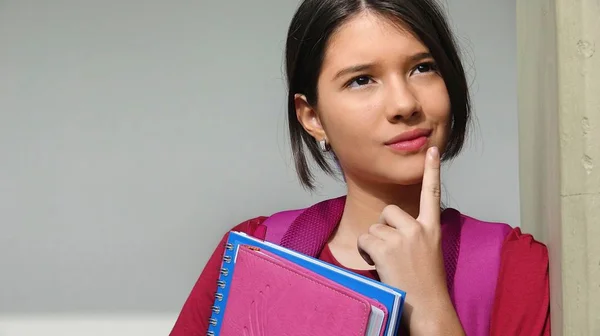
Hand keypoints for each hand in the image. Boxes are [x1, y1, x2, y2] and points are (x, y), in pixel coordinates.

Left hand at [356, 146, 463, 334]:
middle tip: (392, 252)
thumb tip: (389, 226)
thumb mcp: (427, 252)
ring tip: (389, 263)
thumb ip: (414, 234)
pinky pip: (365, 239)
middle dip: (384, 228)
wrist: (427, 307)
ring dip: (374, 244)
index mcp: (433, 228)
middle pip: (389, 211)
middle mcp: (419, 228)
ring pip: (374, 227)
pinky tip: (378, 265)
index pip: (433, 194)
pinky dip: (366, 252)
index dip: (432, 170)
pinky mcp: (387, 246)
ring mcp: (404, 236)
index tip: (433, 149)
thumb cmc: (424, 283)